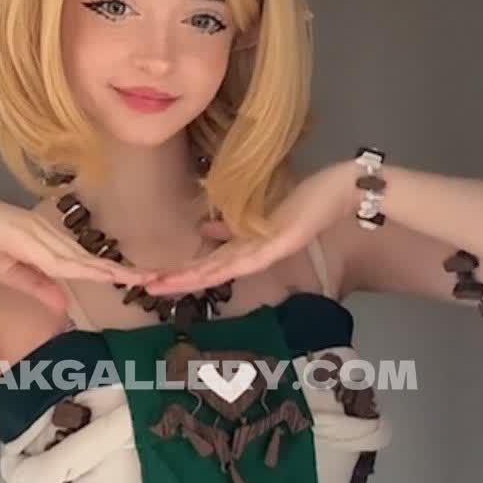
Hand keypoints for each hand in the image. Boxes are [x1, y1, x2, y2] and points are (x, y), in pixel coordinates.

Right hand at [0, 191, 156, 312]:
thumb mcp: (9, 272)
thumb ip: (36, 286)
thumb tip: (63, 307)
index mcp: (46, 242)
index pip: (84, 261)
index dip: (112, 271)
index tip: (138, 279)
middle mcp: (49, 236)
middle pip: (92, 259)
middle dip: (123, 271)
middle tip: (156, 278)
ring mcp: (41, 235)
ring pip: (83, 259)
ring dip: (112, 270)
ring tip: (141, 279)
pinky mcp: (29, 237)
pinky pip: (61, 258)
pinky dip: (85, 268)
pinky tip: (104, 275)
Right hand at [143, 162, 357, 294]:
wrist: (337, 195)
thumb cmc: (301, 202)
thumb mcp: (257, 215)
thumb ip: (230, 227)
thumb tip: (203, 231)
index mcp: (244, 249)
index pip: (205, 264)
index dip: (177, 272)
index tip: (150, 279)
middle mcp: (250, 256)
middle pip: (207, 272)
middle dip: (176, 279)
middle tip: (145, 288)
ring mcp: (263, 253)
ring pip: (220, 270)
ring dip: (191, 277)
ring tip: (163, 283)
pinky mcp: (277, 246)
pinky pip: (246, 259)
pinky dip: (225, 266)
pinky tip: (206, 273)